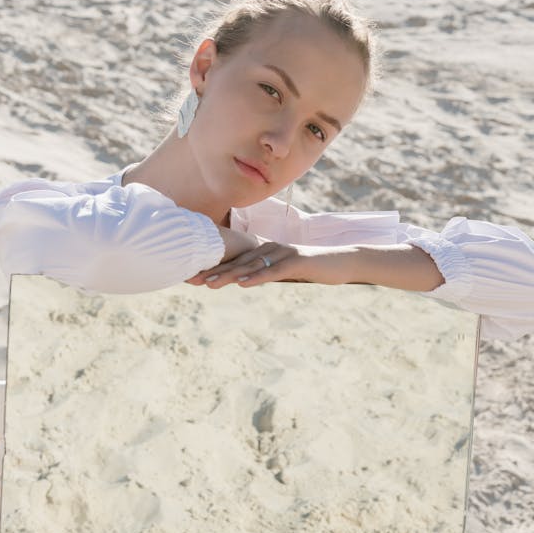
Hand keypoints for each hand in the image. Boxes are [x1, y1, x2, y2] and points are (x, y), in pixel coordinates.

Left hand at [185, 241, 311, 287]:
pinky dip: (256, 277)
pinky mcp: (296, 262)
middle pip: (238, 262)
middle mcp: (270, 249)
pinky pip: (272, 271)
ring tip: (209, 283)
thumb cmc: (311, 268)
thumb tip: (243, 280)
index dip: (214, 268)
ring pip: (251, 266)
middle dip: (214, 271)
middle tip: (192, 280)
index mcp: (264, 251)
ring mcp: (283, 253)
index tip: (192, 277)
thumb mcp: (284, 271)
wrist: (341, 261)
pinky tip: (242, 283)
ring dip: (229, 274)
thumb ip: (264, 273)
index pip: (235, 261)